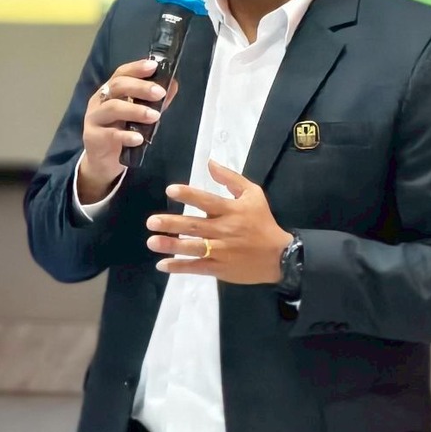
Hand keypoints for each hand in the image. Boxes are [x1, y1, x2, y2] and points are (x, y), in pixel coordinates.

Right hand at [77, 59, 173, 202]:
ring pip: (113, 108)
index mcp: (110, 91)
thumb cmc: (121, 134)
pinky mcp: (93, 137)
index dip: (136, 68)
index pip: (121, 74)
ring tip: (154, 116)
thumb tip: (173, 85)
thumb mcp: (138, 116)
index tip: (153, 66)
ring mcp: (94, 118)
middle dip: (140, 87)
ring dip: (135, 110)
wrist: (102, 163)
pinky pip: (110, 134)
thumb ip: (154, 102)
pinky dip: (126, 135)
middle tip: (159, 93)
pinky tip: (139, 139)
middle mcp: (100, 101)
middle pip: (117, 86)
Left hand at [147, 159, 294, 285]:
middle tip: (151, 221)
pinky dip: (179, 267)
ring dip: (172, 245)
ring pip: (193, 247)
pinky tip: (162, 265)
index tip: (170, 191)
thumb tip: (210, 163)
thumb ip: (230, 179)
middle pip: (195, 226)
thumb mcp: (253, 195)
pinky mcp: (219, 268)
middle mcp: (224, 230)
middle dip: (172, 223)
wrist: (279, 256)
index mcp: (231, 211)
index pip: (207, 201)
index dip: (189, 195)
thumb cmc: (262, 222)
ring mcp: (220, 251)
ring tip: (152, 241)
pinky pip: (196, 267)